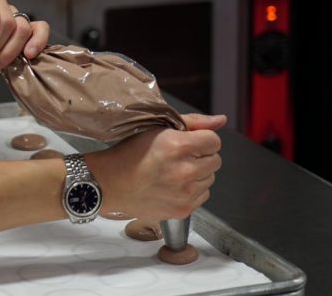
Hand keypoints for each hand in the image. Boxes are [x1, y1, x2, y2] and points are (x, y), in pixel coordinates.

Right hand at [87, 113, 226, 219]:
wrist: (110, 184)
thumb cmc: (130, 153)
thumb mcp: (157, 129)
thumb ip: (192, 122)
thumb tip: (221, 120)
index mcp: (178, 146)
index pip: (214, 141)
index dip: (201, 140)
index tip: (188, 143)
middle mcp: (185, 171)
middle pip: (216, 161)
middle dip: (201, 157)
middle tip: (179, 158)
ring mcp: (185, 193)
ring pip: (210, 179)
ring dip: (197, 174)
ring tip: (174, 172)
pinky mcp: (183, 209)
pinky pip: (203, 196)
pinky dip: (192, 190)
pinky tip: (172, 186)